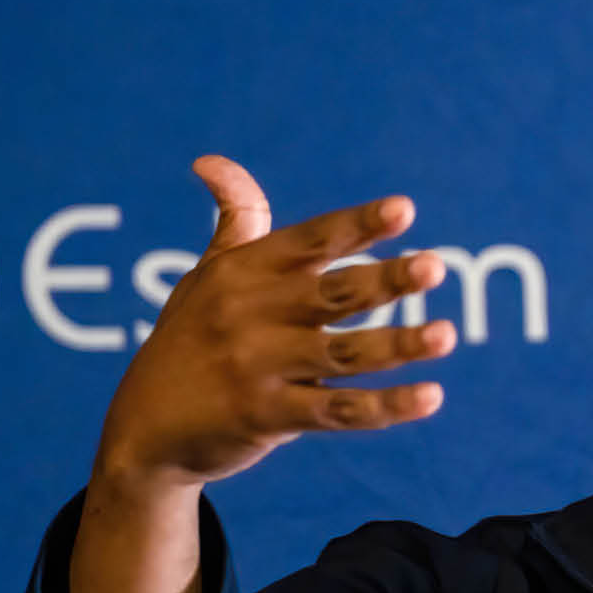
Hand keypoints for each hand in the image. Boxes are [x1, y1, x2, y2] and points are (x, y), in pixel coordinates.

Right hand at [92, 155, 455, 495]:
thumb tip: (213, 161)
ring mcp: (258, 367)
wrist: (144, 430)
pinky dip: (386, 407)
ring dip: (399, 344)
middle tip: (436, 266)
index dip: (358, 224)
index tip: (405, 209)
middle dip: (386, 280)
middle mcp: (252, 315)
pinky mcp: (267, 416)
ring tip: (447, 334)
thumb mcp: (206, 279)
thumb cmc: (189, 342)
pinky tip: (431, 397)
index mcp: (245, 273)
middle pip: (334, 294)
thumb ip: (235, 224)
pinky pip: (339, 412)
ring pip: (345, 354)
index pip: (312, 241)